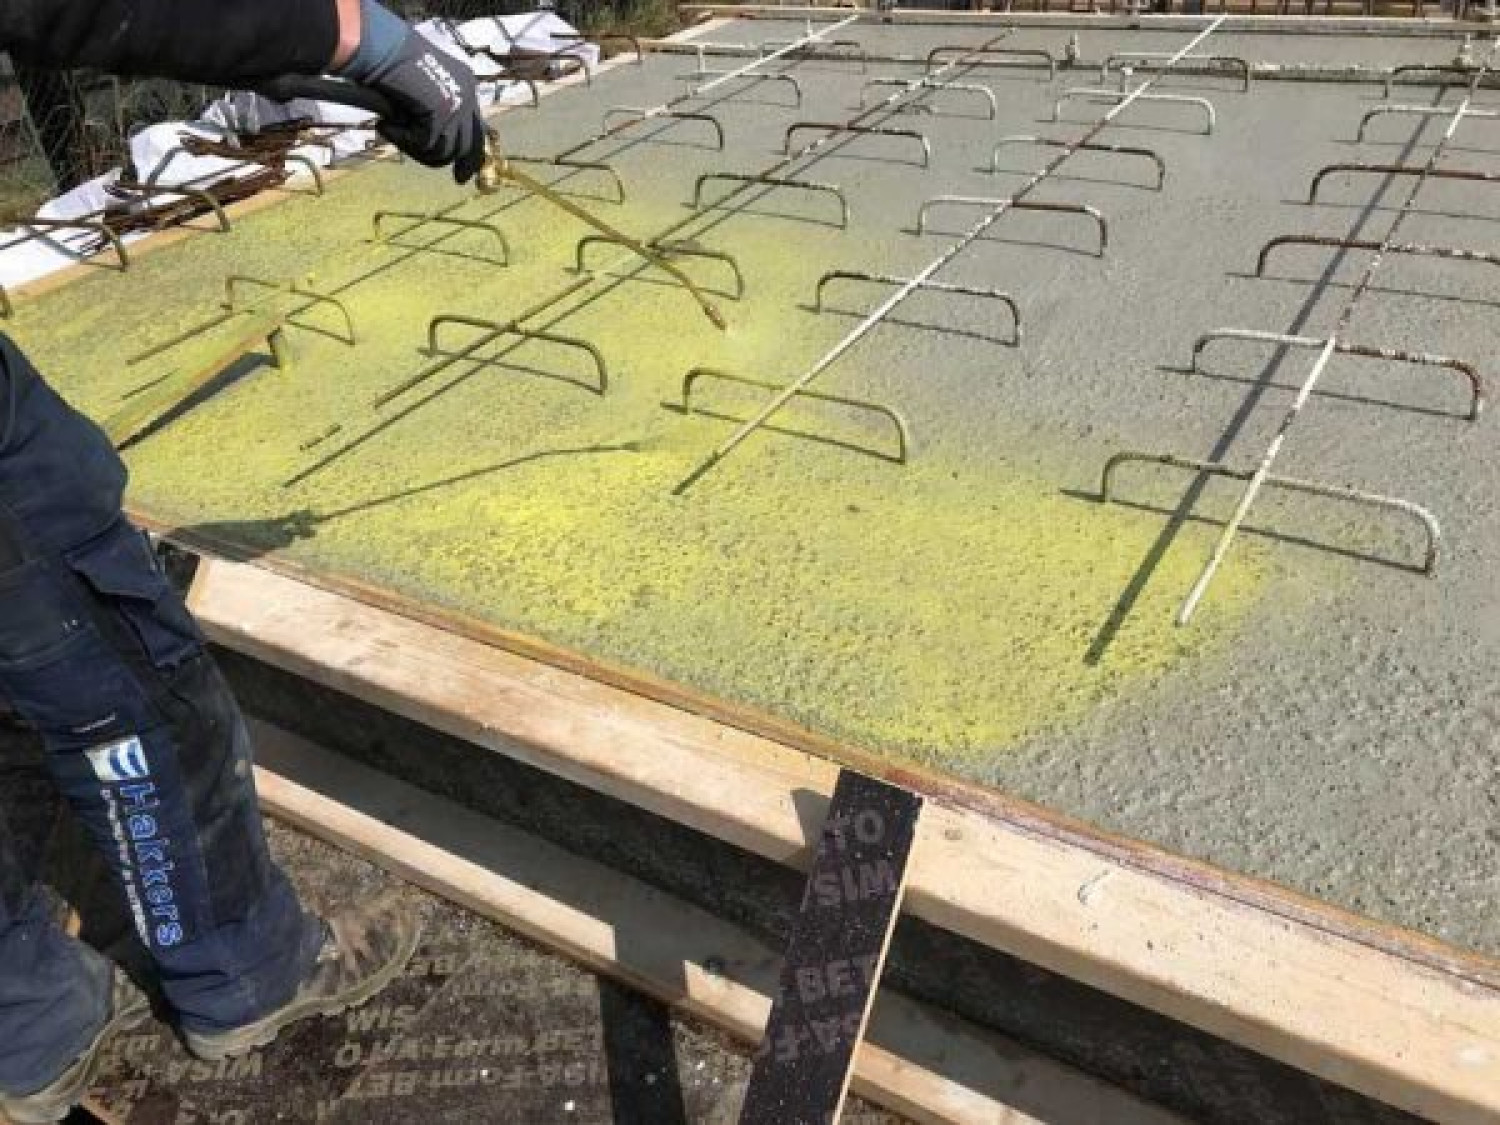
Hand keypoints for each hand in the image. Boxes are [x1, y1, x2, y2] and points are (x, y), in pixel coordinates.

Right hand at [336, 1, 485, 183]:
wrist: (379, 46)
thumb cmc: (389, 59)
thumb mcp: (420, 86)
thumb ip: (434, 109)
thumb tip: (434, 141)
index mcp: (465, 84)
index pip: (476, 127)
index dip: (471, 152)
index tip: (465, 173)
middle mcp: (467, 94)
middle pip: (470, 144)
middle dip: (462, 164)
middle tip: (459, 180)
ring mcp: (457, 106)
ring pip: (445, 150)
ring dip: (417, 149)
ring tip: (393, 131)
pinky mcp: (442, 116)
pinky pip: (424, 145)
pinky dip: (402, 140)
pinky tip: (385, 126)